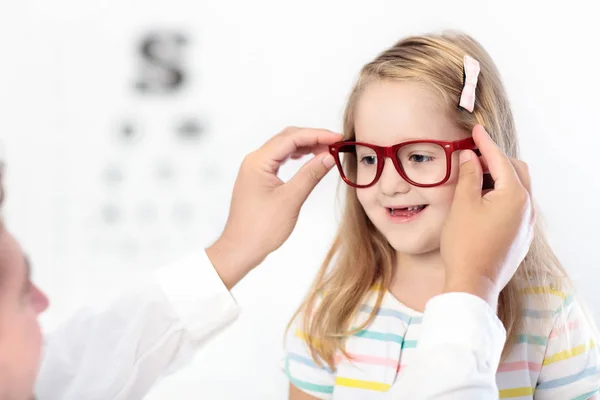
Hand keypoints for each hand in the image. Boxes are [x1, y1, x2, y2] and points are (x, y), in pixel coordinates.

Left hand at [206, 127, 341, 288]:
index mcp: (258, 162)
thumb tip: (330, 156)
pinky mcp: (259, 179)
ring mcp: (255, 169)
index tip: (338, 138)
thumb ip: (310, 174)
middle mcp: (254, 161)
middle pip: (287, 139)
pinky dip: (297, 157)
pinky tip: (310, 160)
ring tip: (328, 151)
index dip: (317, 135)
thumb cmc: (261, 228)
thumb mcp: (291, 200)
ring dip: (306, 147)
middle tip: (337, 143)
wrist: (240, 249)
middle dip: (312, 138)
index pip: (291, 138)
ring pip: (284, 148)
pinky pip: (280, 160)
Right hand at [440, 125, 534, 308]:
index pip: (500, 160)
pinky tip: (484, 202)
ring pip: (518, 190)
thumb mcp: (462, 204)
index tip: (476, 131)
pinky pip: (517, 207)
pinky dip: (502, 196)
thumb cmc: (465, 244)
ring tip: (476, 179)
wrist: (473, 283)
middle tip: (474, 156)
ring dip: (500, 179)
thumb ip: (469, 175)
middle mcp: (528, 208)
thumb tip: (471, 156)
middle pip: (516, 171)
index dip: (486, 144)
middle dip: (496, 160)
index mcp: (515, 195)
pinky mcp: (521, 237)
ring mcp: (527, 224)